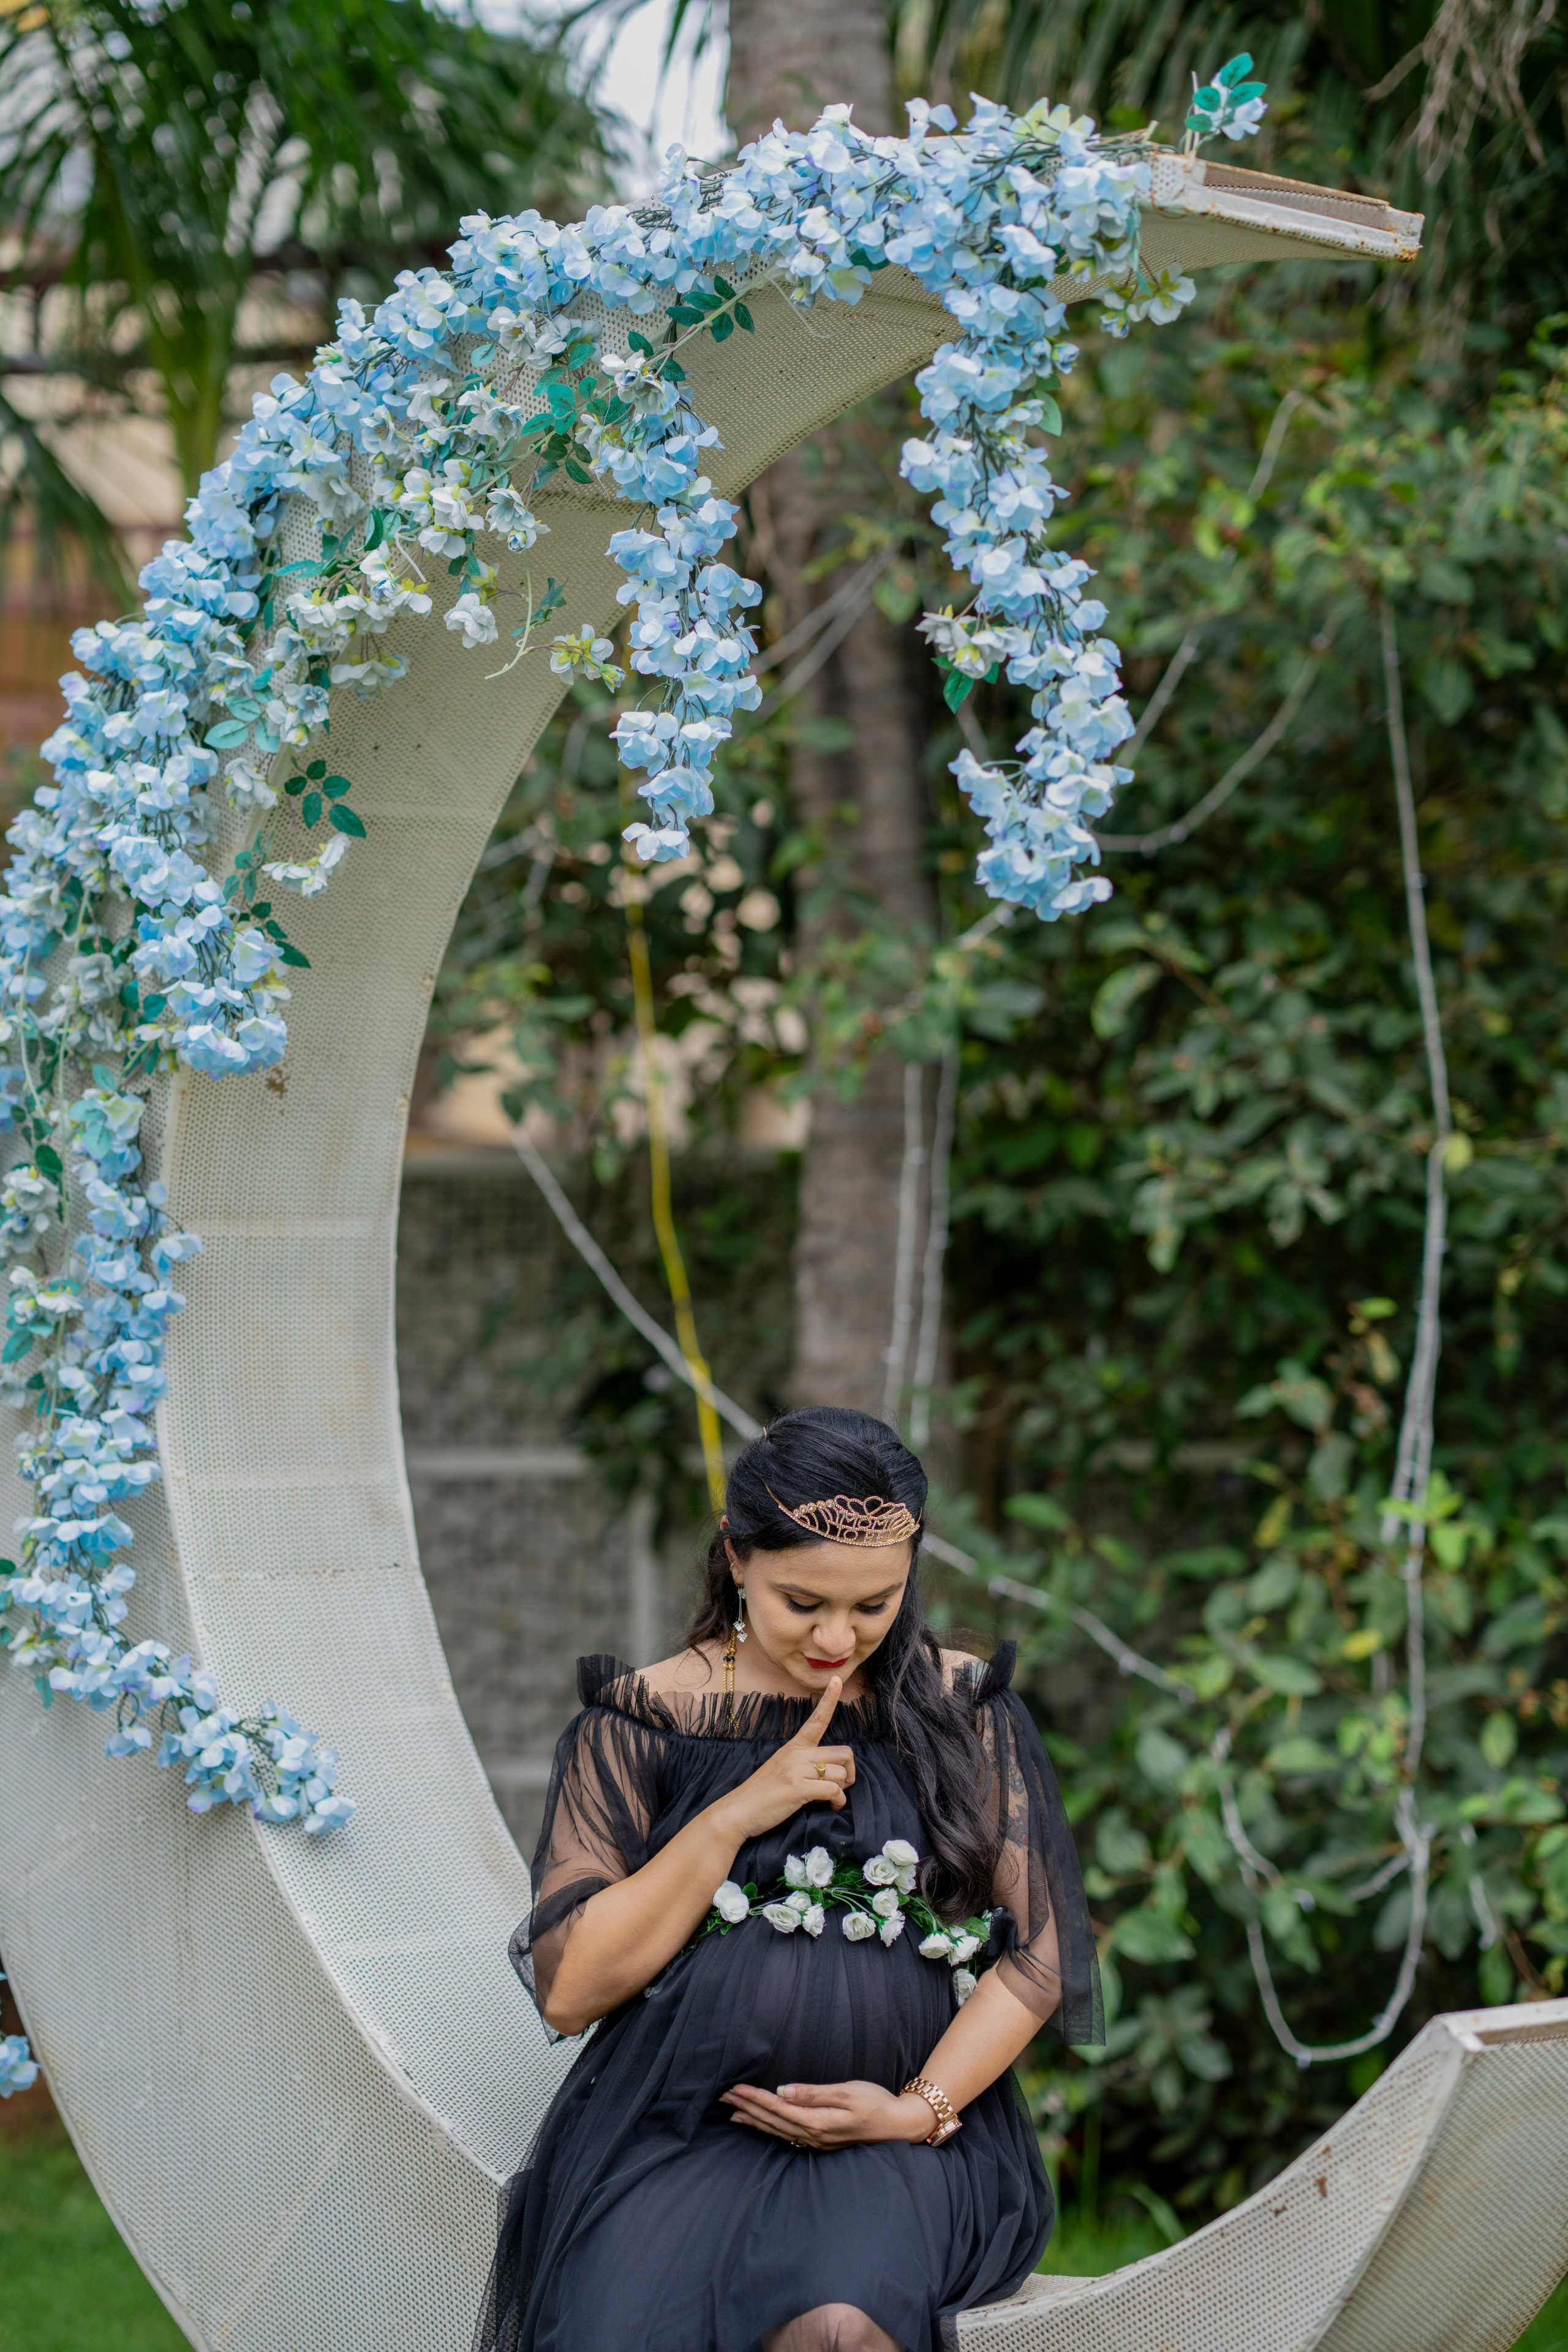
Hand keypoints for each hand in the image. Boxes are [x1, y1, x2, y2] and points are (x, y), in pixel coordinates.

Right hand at [715, 1677, 855, 1839]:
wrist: (740, 1810)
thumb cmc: (763, 1792)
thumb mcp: (782, 1767)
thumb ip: (804, 1763)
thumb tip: (829, 1770)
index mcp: (795, 1746)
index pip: (816, 1719)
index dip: (829, 1700)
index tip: (836, 1680)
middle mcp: (798, 1754)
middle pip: (844, 1753)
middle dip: (850, 1772)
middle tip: (840, 1786)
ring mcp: (797, 1770)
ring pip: (841, 1774)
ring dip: (842, 1790)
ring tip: (830, 1799)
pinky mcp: (798, 1788)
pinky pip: (833, 1790)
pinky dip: (837, 1802)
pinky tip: (830, 1806)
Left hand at [721, 2080, 934, 2148]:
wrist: (899, 2125)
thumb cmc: (876, 2103)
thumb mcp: (848, 2092)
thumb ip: (814, 2094)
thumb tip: (783, 2091)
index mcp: (818, 2121)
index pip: (778, 2108)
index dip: (754, 2098)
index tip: (734, 2088)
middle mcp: (813, 2135)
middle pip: (773, 2120)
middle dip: (747, 2108)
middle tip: (723, 2097)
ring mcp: (817, 2141)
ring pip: (777, 2130)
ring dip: (754, 2119)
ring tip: (733, 2112)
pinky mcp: (821, 2140)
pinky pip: (787, 2135)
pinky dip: (770, 2128)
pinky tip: (761, 2124)